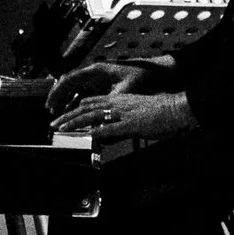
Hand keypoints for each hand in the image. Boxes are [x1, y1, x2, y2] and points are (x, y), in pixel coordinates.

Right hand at [45, 62, 157, 113]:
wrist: (154, 72)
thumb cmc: (141, 76)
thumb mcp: (126, 89)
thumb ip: (111, 100)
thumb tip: (99, 112)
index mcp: (97, 69)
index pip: (71, 78)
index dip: (59, 91)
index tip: (52, 102)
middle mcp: (93, 72)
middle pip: (69, 83)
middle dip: (58, 96)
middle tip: (50, 110)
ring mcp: (96, 78)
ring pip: (75, 89)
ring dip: (66, 100)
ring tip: (57, 114)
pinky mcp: (100, 85)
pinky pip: (83, 93)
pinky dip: (76, 102)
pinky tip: (72, 113)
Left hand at [49, 89, 198, 141]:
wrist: (178, 108)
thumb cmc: (163, 113)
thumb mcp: (139, 114)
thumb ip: (124, 122)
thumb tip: (113, 132)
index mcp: (121, 99)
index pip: (92, 101)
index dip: (76, 108)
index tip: (64, 116)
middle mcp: (119, 103)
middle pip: (88, 107)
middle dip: (69, 116)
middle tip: (54, 124)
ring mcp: (124, 113)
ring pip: (94, 115)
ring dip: (76, 122)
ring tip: (61, 128)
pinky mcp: (132, 124)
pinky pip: (111, 127)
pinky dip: (97, 131)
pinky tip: (86, 135)